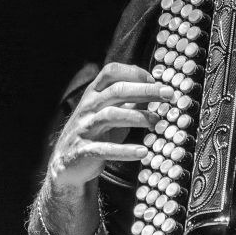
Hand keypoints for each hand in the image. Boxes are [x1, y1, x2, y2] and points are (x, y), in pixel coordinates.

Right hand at [49, 62, 173, 190]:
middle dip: (145, 90)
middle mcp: (88, 107)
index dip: (134, 72)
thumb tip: (157, 90)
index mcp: (94, 94)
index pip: (111, 72)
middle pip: (116, 91)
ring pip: (111, 115)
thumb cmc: (96, 132)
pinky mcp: (84, 150)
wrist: (67, 163)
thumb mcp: (111, 112)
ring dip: (138, 117)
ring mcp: (85, 128)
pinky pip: (105, 149)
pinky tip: (143, 152)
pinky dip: (125, 151)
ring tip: (157, 121)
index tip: (155, 80)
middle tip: (168, 94)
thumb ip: (129, 100)